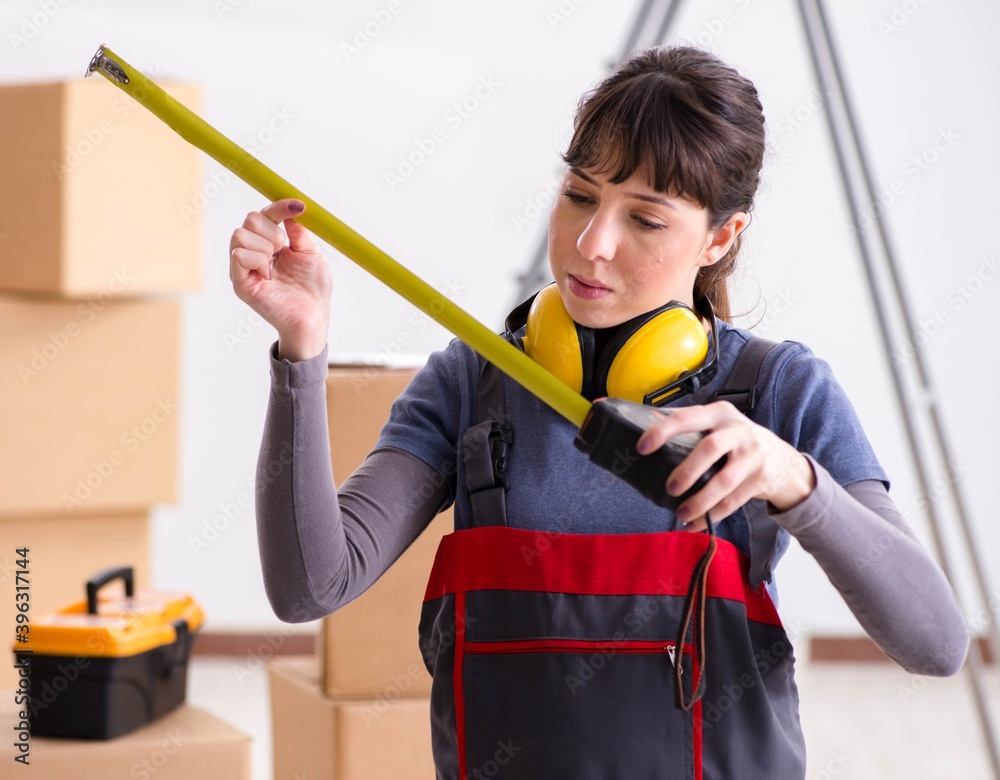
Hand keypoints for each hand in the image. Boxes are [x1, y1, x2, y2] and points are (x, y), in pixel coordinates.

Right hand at [229, 198, 331, 361]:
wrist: (313, 317)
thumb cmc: (312, 290)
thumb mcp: (310, 254)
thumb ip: (298, 232)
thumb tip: (291, 211)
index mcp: (269, 244)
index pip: (265, 215)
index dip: (280, 207)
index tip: (299, 206)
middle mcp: (253, 253)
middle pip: (250, 219)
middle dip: (273, 231)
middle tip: (284, 250)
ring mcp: (244, 268)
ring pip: (241, 235)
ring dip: (265, 246)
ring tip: (276, 265)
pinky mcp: (240, 283)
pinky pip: (239, 255)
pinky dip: (258, 259)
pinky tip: (268, 275)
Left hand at [636, 401, 815, 531]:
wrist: (784, 462)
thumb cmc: (739, 442)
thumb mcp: (719, 424)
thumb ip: (690, 425)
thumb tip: (645, 428)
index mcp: (719, 413)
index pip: (687, 417)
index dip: (662, 431)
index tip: (642, 447)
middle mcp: (738, 430)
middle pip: (710, 448)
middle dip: (687, 470)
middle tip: (669, 488)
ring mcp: (753, 454)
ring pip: (724, 480)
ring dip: (700, 501)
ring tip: (681, 513)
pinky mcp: (762, 477)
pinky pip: (733, 501)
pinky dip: (712, 515)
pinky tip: (696, 524)